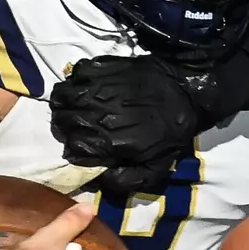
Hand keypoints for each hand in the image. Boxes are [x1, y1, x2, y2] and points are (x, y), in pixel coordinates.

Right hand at [49, 54, 198, 189]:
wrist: (187, 92)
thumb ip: (126, 181)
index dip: (75, 151)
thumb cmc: (172, 132)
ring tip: (75, 108)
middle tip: (76, 128)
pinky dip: (75, 81)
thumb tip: (99, 180)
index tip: (83, 149)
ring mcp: (97, 88)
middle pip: (62, 122)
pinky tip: (87, 87)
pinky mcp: (102, 68)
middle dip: (65, 128)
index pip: (72, 148)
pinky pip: (76, 73)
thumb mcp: (156, 169)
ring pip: (61, 97)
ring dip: (64, 104)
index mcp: (108, 141)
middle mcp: (97, 115)